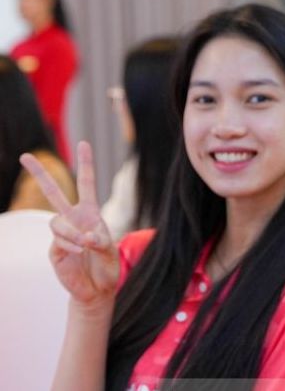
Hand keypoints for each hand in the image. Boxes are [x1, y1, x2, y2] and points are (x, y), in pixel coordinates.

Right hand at [20, 141, 117, 310]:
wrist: (98, 289)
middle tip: (24, 156)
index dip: (86, 164)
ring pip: (57, 222)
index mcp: (90, 214)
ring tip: (85, 245)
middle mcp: (73, 220)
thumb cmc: (107, 267)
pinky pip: (58, 241)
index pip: (86, 185)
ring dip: (72, 233)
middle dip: (39, 175)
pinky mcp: (54, 250)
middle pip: (54, 194)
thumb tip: (84, 236)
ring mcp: (62, 235)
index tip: (84, 143)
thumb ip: (101, 241)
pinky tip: (80, 251)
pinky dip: (71, 245)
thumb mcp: (111, 250)